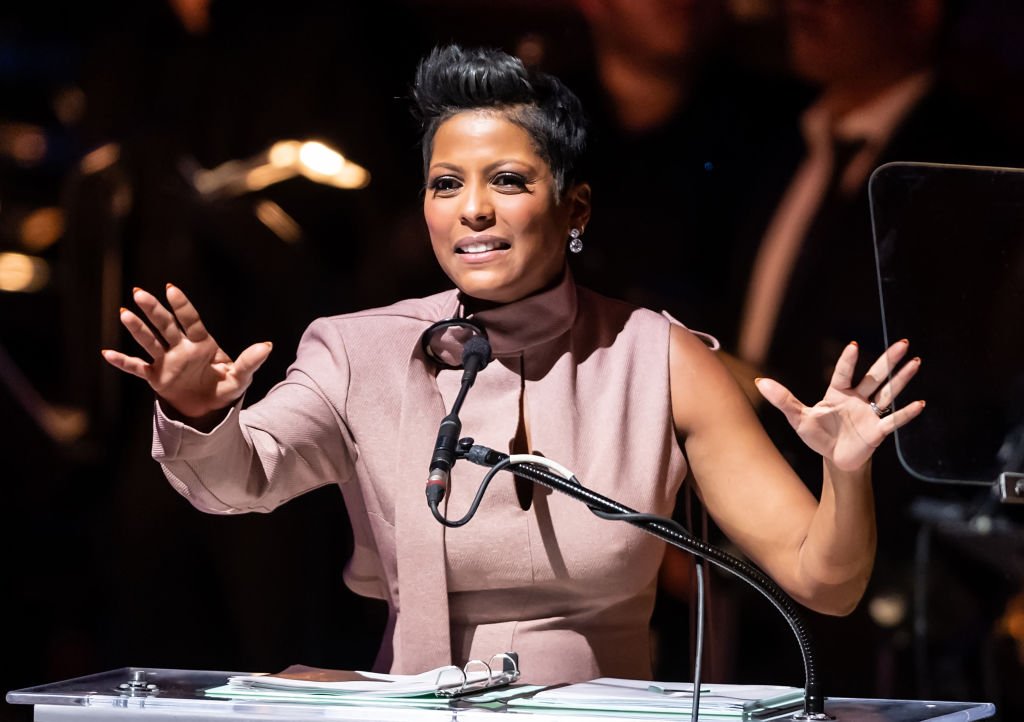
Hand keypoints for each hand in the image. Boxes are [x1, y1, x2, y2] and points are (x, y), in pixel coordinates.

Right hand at [100, 284, 271, 420]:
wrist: (209, 411)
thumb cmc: (225, 389)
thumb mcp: (240, 377)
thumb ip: (250, 362)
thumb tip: (267, 346)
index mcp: (202, 344)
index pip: (190, 321)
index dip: (181, 306)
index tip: (170, 289)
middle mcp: (181, 349)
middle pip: (165, 326)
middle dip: (153, 310)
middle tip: (139, 293)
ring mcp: (166, 362)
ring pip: (149, 342)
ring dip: (137, 329)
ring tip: (124, 313)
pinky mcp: (156, 377)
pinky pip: (136, 368)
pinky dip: (123, 361)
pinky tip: (107, 352)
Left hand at [754, 340, 924, 471]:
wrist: (835, 459)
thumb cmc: (818, 435)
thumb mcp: (798, 418)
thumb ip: (783, 400)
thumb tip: (760, 382)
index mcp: (838, 393)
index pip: (844, 373)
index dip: (848, 361)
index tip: (854, 345)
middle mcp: (858, 399)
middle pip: (875, 376)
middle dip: (888, 360)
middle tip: (904, 343)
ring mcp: (870, 413)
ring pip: (888, 392)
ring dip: (902, 379)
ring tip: (916, 362)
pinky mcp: (878, 431)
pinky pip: (893, 420)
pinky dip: (906, 413)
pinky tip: (920, 404)